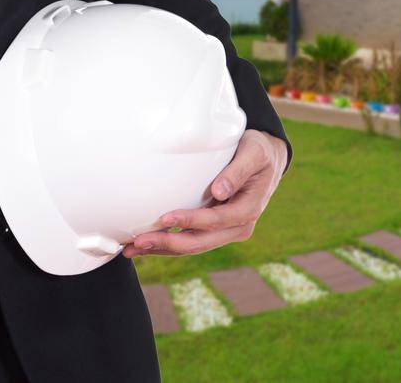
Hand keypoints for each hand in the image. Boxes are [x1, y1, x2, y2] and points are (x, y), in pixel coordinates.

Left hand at [122, 128, 287, 256]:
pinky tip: (147, 243)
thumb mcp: (254, 154)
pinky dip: (168, 243)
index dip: (190, 221)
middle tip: (138, 242)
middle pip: (199, 242)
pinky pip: (191, 239)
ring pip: (192, 245)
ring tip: (133, 248)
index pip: (215, 220)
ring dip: (162, 248)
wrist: (267, 160)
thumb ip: (237, 172)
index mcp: (248, 210)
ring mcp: (226, 231)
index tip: (165, 218)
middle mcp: (238, 227)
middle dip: (167, 243)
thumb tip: (219, 192)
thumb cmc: (259, 152)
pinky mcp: (215, 228)